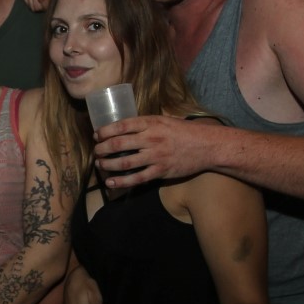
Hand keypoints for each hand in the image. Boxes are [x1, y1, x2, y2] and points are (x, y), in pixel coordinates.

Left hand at [93, 114, 212, 189]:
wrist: (207, 146)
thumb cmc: (185, 132)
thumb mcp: (165, 120)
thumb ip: (146, 124)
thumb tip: (125, 128)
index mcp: (152, 123)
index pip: (122, 125)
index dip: (105, 131)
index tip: (97, 136)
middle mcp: (151, 138)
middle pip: (118, 144)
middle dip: (102, 149)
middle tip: (97, 152)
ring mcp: (156, 156)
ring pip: (124, 162)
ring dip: (108, 165)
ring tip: (100, 166)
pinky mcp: (161, 171)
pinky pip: (137, 178)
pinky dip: (121, 182)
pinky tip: (111, 183)